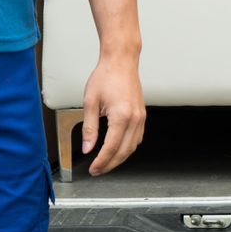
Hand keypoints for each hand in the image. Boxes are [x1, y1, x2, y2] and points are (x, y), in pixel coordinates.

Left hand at [79, 54, 144, 175]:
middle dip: (110, 165)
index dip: (101, 162)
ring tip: (106, 162)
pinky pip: (137, 138)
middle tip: (97, 170)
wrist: (121, 61)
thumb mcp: (90, 102)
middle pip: (123, 152)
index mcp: (121, 116)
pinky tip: (118, 149)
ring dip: (119, 158)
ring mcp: (141, 117)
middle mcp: (134, 119)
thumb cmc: (106, 76)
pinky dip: (127, 148)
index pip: (111, 148)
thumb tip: (88, 148)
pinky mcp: (142, 115)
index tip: (93, 169)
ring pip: (132, 147)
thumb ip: (89, 128)